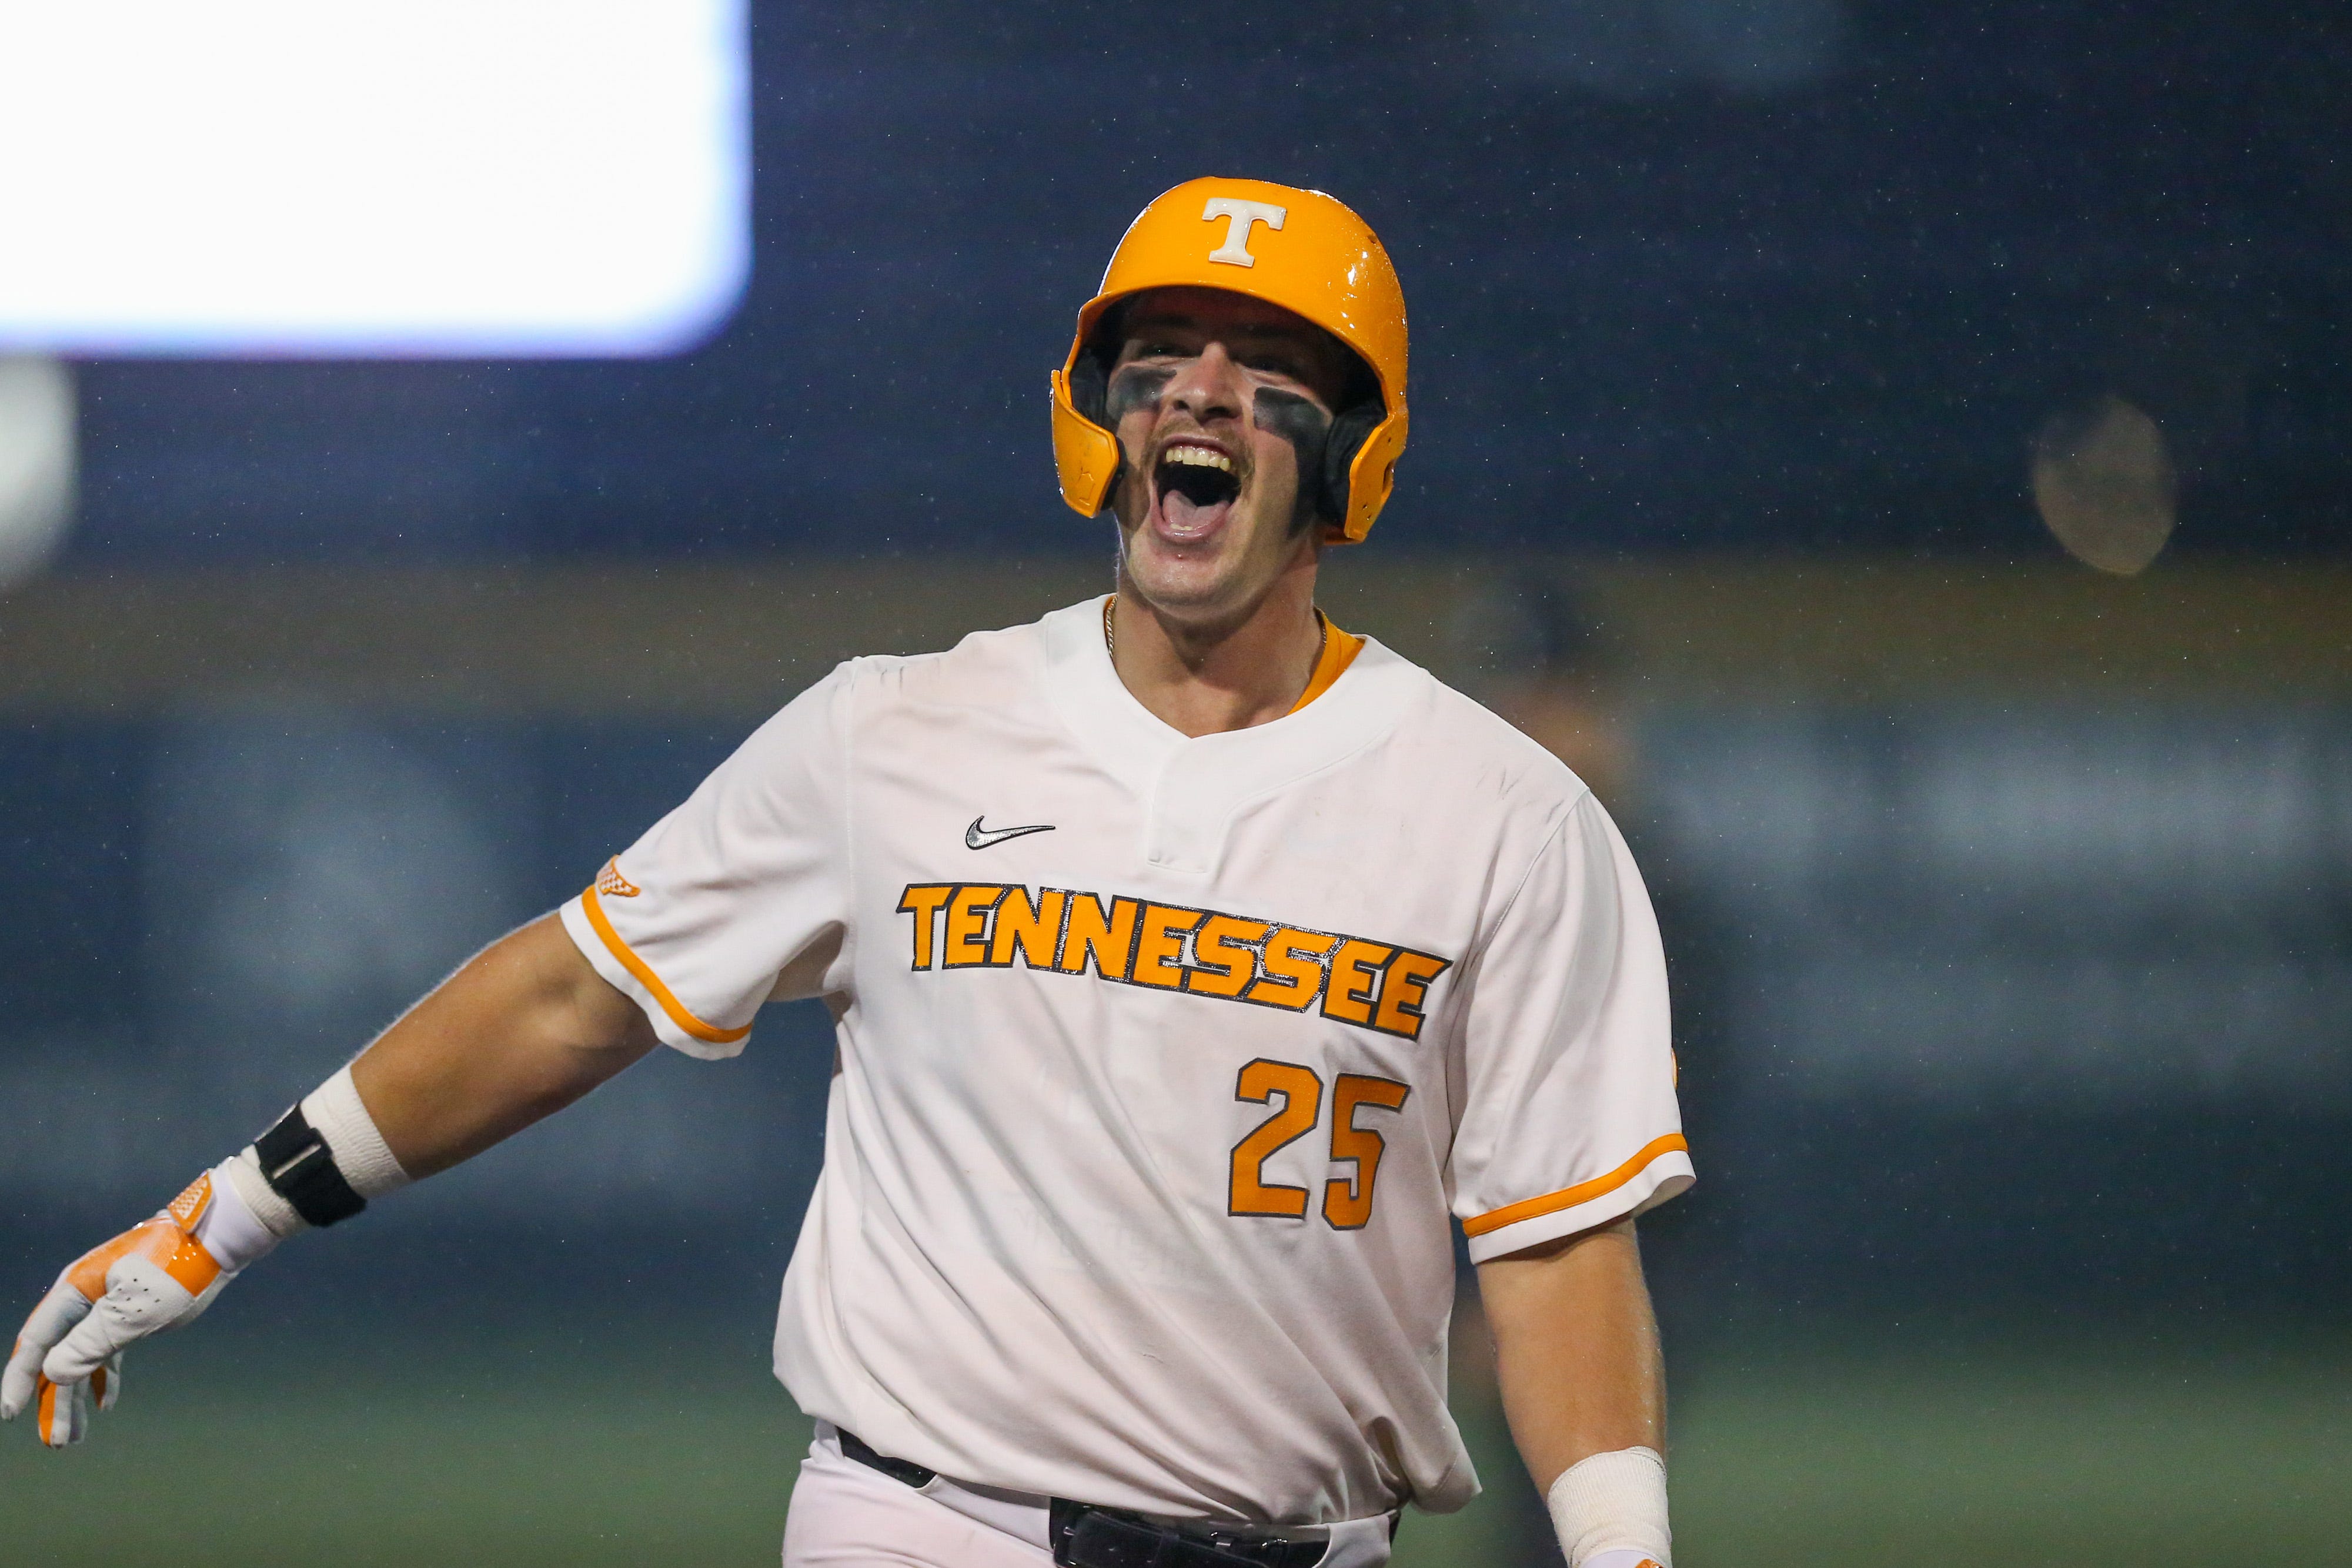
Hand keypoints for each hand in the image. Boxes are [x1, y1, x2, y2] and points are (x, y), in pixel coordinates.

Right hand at [2, 1172, 234, 1447]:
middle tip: (55, 1442)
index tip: (10, 1414)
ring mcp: (106, 1305)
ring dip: (77, 1395)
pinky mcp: (131, 1312)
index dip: (20, 1379)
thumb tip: (52, 1374)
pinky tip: (106, 1404)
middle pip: (57, 1355)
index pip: (36, 1341)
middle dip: (53, 1400)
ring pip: (82, 1356)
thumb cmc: (173, 1269)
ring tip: (73, 1437)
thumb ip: (90, 1344)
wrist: (216, 1238)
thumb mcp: (131, 1312)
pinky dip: (105, 1375)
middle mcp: (83, 1298)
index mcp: (73, 1291)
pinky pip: (108, 1349)